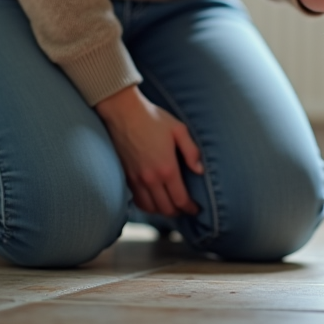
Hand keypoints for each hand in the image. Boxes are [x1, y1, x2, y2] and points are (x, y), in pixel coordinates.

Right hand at [94, 85, 202, 216]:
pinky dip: (147, 206)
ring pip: (150, 208)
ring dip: (162, 211)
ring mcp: (136, 179)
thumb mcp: (179, 129)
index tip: (196, 209)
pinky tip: (154, 201)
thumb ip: (191, 152)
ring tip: (171, 206)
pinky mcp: (126, 176)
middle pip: (166, 208)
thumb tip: (200, 170)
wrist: (123, 112)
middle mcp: (150, 178)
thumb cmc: (152, 118)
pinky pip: (137, 200)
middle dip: (178, 212)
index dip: (190, 208)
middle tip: (186, 209)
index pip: (180, 199)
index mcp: (167, 168)